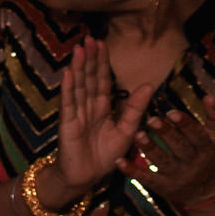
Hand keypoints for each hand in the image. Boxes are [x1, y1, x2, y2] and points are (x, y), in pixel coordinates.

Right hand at [55, 36, 153, 191]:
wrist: (86, 177)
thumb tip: (148, 85)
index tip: (102, 44)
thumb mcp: (127, 130)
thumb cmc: (104, 156)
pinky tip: (69, 74)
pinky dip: (68, 89)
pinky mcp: (67, 124)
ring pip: (78, 87)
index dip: (102, 63)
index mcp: (102, 108)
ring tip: (79, 49)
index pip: (102, 81)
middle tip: (88, 39)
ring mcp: (76, 114)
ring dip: (79, 68)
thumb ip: (136, 108)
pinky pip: (68, 104)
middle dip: (89, 59)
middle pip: (89, 79)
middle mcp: (88, 107)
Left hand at [122, 106, 214, 211]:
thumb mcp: (213, 137)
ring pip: (162, 163)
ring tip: (137, 134)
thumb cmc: (207, 156)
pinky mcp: (162, 187)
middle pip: (180, 148)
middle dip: (166, 134)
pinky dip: (132, 171)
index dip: (185, 124)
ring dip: (149, 148)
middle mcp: (193, 164)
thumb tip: (208, 96)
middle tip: (151, 119)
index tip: (171, 112)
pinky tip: (119, 161)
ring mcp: (177, 177)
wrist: (204, 191)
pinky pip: (146, 179)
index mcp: (206, 149)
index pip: (197, 136)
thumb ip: (212, 117)